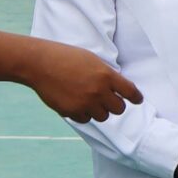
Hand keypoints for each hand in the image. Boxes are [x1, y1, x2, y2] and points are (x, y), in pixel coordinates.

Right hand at [24, 38, 141, 121]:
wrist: (39, 63)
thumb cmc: (66, 57)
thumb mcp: (92, 60)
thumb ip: (106, 75)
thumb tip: (119, 90)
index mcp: (106, 75)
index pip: (130, 92)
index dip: (136, 98)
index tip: (138, 100)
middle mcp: (98, 91)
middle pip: (119, 109)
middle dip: (115, 105)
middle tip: (108, 100)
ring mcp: (85, 103)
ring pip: (103, 117)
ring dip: (99, 110)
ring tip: (88, 99)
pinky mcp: (72, 112)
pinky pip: (86, 120)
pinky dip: (83, 114)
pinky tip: (75, 102)